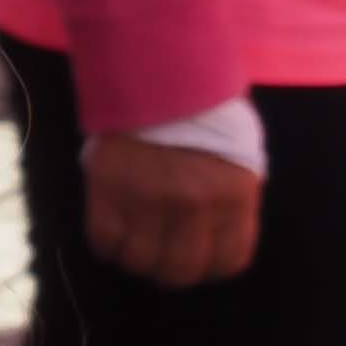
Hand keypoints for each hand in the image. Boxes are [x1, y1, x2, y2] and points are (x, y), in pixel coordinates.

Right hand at [80, 132, 261, 290]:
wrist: (158, 75)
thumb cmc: (205, 115)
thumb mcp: (241, 156)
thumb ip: (234, 200)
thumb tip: (218, 240)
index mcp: (235, 193)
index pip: (229, 260)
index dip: (211, 266)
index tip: (198, 257)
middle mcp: (194, 203)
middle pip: (180, 270)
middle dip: (171, 268)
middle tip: (163, 253)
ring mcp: (148, 200)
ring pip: (139, 261)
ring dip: (137, 254)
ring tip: (137, 234)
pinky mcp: (109, 192)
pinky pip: (104, 242)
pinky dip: (108, 242)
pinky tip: (116, 223)